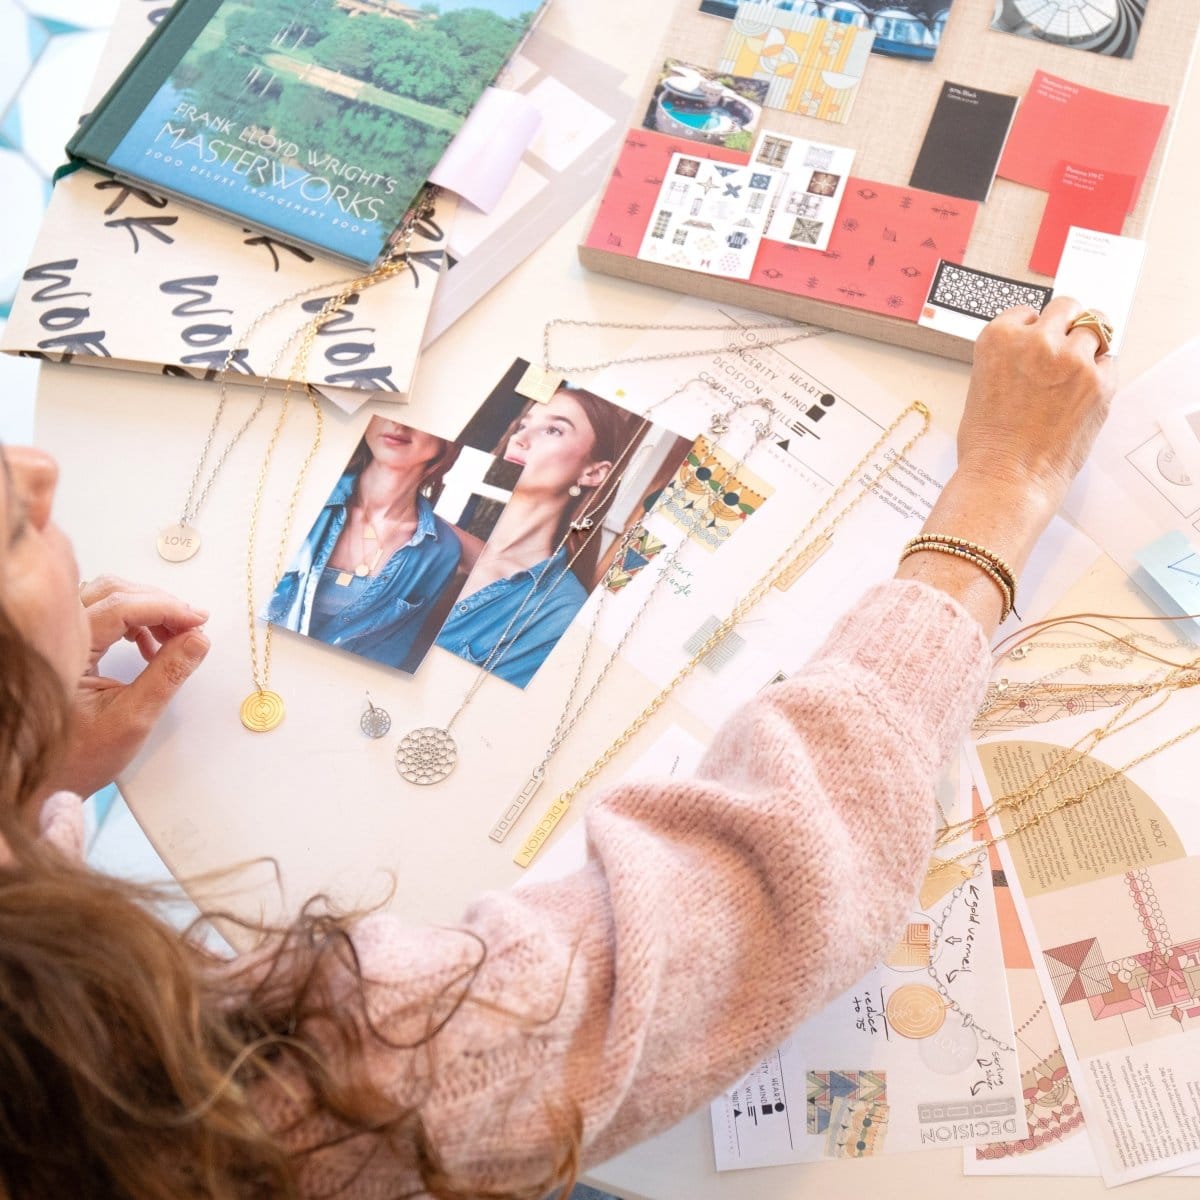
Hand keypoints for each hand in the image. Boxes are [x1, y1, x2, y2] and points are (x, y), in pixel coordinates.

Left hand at [50, 576, 210, 796]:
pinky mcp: (67, 645)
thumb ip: (168, 674)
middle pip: (114, 593)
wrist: (47, 779)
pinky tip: (150, 646)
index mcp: (64, 652)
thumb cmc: (77, 756)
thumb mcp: (133, 718)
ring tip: (174, 638)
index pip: (120, 608)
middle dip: (160, 604)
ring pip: (109, 598)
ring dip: (148, 610)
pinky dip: (134, 621)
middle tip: (192, 626)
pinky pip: (103, 613)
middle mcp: (55, 637)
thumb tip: (197, 640)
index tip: (198, 620)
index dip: (165, 608)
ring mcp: (59, 638)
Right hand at [957, 295, 1116, 503]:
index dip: (1032, 330)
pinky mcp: (1100, 381)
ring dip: (1088, 344)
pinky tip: (1082, 394)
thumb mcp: (983, 386)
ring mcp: (1072, 359)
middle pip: (1067, 307)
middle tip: (1064, 346)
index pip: (1026, 313)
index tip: (1034, 345)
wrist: (1007, 477)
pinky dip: (1100, 373)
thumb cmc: (988, 444)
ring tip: (1077, 370)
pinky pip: (1110, 361)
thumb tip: (1037, 352)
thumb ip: (1010, 359)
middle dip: (1066, 324)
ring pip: (1096, 326)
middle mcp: (1036, 341)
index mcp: (998, 339)